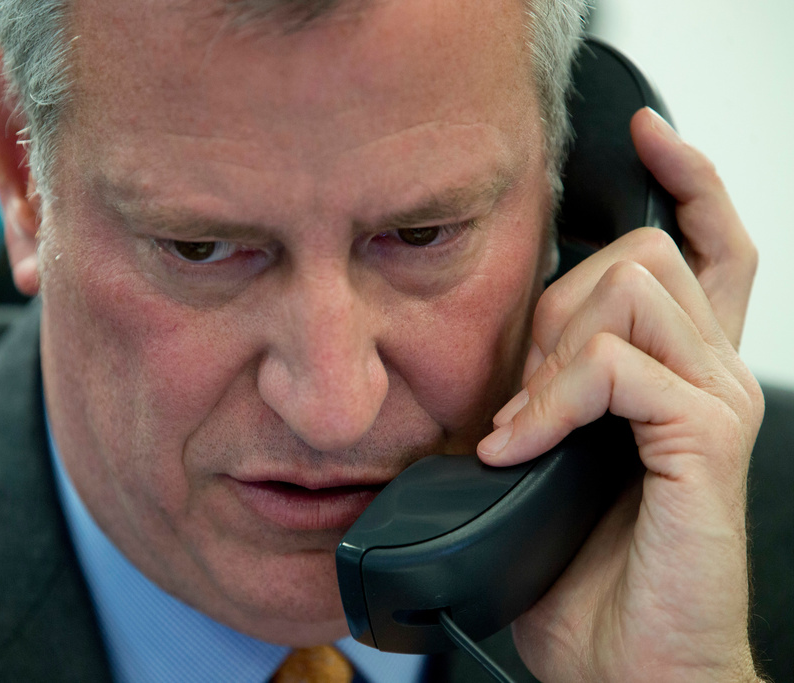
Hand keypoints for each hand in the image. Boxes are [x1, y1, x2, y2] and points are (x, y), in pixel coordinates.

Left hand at [477, 108, 764, 681]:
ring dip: (548, 359)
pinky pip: (614, 368)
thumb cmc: (582, 572)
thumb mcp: (545, 462)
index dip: (688, 179)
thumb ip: (538, 397)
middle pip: (640, 253)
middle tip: (526, 402)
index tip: (647, 133)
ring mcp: (715, 400)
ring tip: (523, 433)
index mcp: (679, 372)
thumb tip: (488, 366)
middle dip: (556, 312)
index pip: (708, 246)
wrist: (624, 664)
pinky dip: (550, 404)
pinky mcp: (705, 439)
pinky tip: (520, 452)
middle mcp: (712, 372)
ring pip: (628, 291)